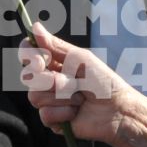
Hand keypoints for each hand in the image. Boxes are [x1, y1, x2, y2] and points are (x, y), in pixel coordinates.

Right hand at [19, 24, 146, 146]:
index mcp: (54, 63)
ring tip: (80, 97)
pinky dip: (63, 112)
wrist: (118, 110)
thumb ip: (55, 45)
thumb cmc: (103, 82)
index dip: (29, 56)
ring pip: (35, 96)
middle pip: (28, 77)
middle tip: (70, 81)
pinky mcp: (53, 120)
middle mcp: (48, 81)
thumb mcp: (80, 59)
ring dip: (62, 96)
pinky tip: (77, 112)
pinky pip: (45, 114)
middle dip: (50, 80)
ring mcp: (49, 101)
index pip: (28, 54)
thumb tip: (34, 26)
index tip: (40, 61)